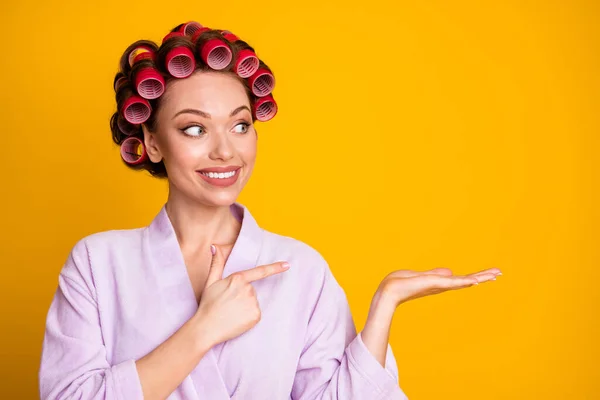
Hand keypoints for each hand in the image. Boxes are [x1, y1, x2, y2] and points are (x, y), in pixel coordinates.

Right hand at [195, 244, 290, 346]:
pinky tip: (237, 320)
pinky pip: (255, 314)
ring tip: (231, 313)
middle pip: (251, 290)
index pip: (260, 271)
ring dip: (245, 306)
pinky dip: (248, 317)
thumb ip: (216, 263)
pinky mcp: (256, 316)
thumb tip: (214, 246)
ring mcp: (253, 303)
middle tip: (228, 304)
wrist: (206, 328)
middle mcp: (248, 289)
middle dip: (242, 295)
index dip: (275, 268)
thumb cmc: (207, 305)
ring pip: (253, 302)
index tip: (288, 265)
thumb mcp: (210, 281)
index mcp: (238, 279)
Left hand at [375, 267, 501, 308]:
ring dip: (479, 277)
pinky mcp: (434, 284)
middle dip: (483, 277)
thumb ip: (436, 274)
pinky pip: (453, 282)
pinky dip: (465, 281)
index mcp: (440, 283)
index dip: (476, 277)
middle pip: (467, 280)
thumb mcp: (422, 275)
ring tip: (495, 274)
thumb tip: (449, 272)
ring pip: (464, 281)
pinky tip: (476, 280)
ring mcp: (440, 286)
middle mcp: (442, 286)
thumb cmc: (402, 283)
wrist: (390, 290)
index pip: (461, 279)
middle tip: (499, 273)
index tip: (490, 274)